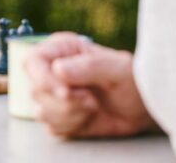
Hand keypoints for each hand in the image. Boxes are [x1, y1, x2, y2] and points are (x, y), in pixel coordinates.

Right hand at [25, 32, 158, 137]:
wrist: (142, 108)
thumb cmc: (133, 80)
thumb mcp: (119, 68)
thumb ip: (89, 66)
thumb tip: (58, 69)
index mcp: (62, 49)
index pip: (32, 61)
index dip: (43, 79)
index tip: (66, 93)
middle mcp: (52, 70)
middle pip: (35, 89)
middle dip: (65, 102)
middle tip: (91, 100)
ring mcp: (53, 94)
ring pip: (41, 111)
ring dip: (70, 115)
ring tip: (92, 106)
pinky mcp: (58, 115)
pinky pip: (51, 127)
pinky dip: (71, 126)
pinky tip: (88, 117)